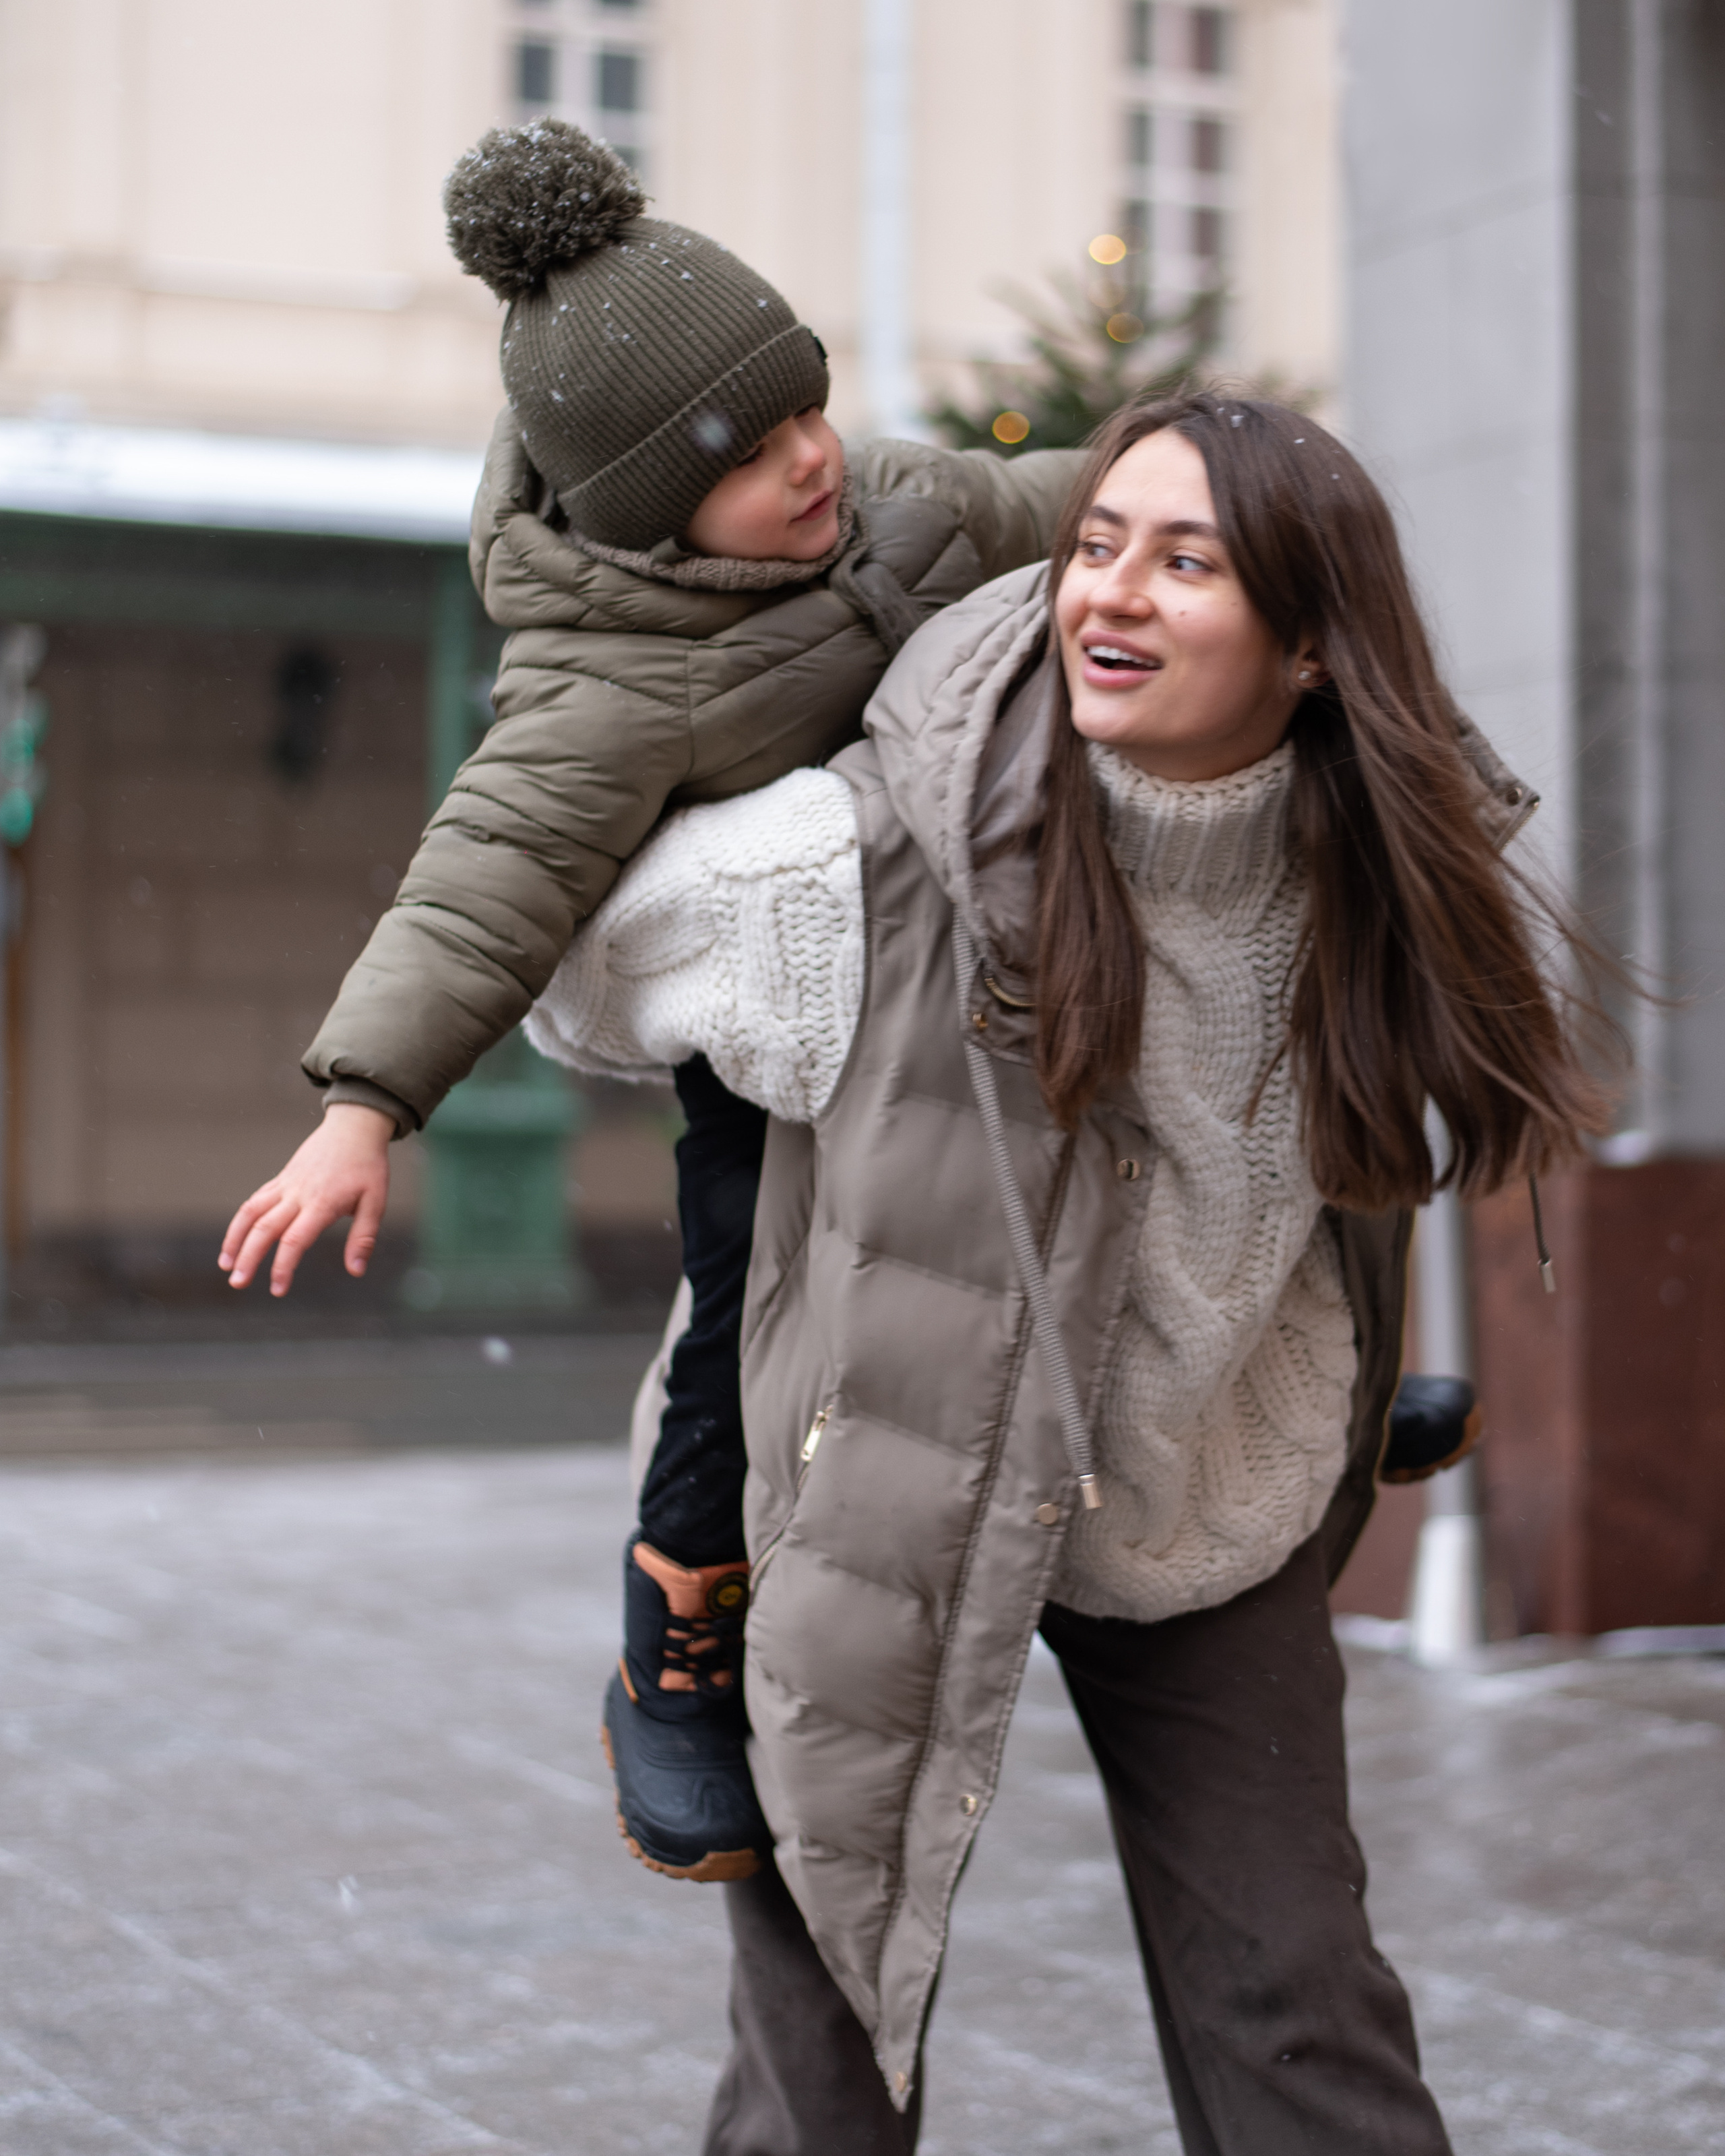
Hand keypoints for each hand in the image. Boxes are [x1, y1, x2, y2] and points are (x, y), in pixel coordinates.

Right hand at [219, 1104, 393, 1295]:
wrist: (354, 1128)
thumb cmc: (368, 1167)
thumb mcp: (376, 1202)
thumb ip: (363, 1238)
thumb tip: (356, 1271)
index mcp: (322, 1203)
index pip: (295, 1240)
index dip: (283, 1267)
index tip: (277, 1290)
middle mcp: (297, 1194)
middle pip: (264, 1229)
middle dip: (248, 1258)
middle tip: (237, 1284)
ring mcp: (285, 1185)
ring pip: (251, 1212)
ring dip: (235, 1239)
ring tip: (225, 1265)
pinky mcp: (281, 1179)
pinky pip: (254, 1201)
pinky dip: (241, 1221)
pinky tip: (237, 1240)